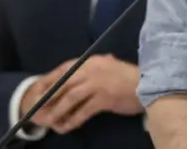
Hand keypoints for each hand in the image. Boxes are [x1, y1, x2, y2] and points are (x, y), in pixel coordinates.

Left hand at [21, 54, 141, 134]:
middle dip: (48, 97)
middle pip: (63, 83)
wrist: (148, 85)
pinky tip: (67, 126)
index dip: (50, 80)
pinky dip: (73, 120)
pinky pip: (83, 112)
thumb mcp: (109, 66)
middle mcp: (92, 70)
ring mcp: (98, 84)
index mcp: (92, 61)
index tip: (38, 90)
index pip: (65, 69)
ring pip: (70, 98)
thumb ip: (94, 69)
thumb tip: (78, 75)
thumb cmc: (128, 77)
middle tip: (37, 108)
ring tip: (49, 121)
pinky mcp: (104, 99)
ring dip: (58, 111)